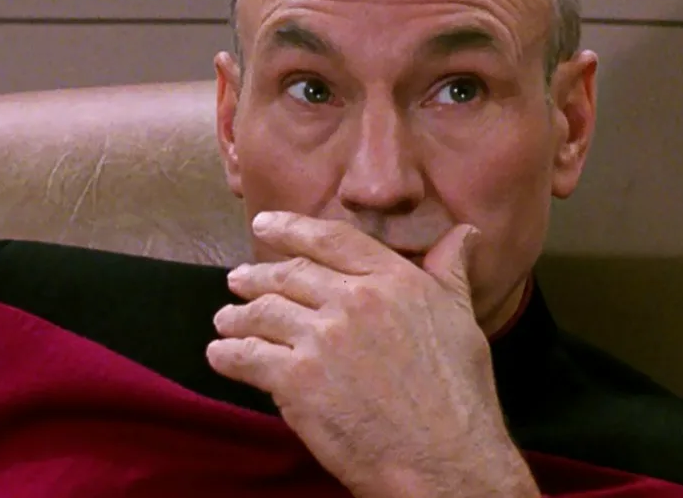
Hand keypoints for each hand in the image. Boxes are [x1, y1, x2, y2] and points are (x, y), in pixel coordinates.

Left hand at [206, 211, 537, 497]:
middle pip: (289, 275)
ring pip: (262, 313)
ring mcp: (322, 339)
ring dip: (236, 316)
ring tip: (226, 320)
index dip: (291, 228)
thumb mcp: (462, 320)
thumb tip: (463, 234)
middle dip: (256, 276)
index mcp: (394, 280)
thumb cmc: (458, 394)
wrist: (444, 458)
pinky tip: (219, 355)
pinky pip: (247, 357)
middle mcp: (354, 300)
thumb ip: (451, 273)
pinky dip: (227, 354)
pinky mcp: (297, 380)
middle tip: (237, 280)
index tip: (264, 224)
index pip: (331, 239)